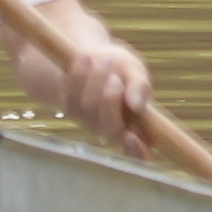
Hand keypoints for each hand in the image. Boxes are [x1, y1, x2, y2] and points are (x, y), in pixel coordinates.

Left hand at [56, 37, 156, 158]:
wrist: (97, 56)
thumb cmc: (123, 69)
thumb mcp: (136, 71)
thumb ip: (141, 87)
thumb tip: (137, 106)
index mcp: (138, 127)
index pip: (139, 155)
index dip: (137, 152)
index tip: (132, 136)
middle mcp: (113, 130)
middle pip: (110, 128)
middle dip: (110, 101)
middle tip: (114, 79)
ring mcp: (89, 122)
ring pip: (88, 109)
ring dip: (94, 81)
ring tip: (104, 59)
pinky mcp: (71, 109)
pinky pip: (71, 95)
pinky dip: (78, 75)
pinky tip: (84, 58)